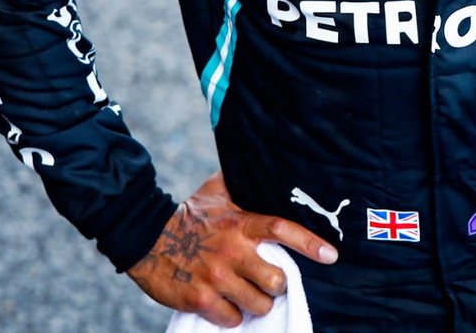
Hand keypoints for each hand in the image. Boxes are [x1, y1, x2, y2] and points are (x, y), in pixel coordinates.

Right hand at [126, 171, 338, 328]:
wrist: (144, 236)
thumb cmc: (189, 214)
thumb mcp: (218, 191)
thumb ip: (244, 180)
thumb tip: (265, 159)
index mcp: (241, 224)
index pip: (283, 231)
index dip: (310, 243)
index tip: (331, 255)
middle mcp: (232, 251)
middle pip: (276, 280)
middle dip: (278, 284)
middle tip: (271, 281)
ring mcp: (216, 277)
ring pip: (258, 303)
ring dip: (258, 303)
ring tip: (249, 295)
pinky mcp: (199, 299)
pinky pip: (231, 319)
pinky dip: (232, 316)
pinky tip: (226, 305)